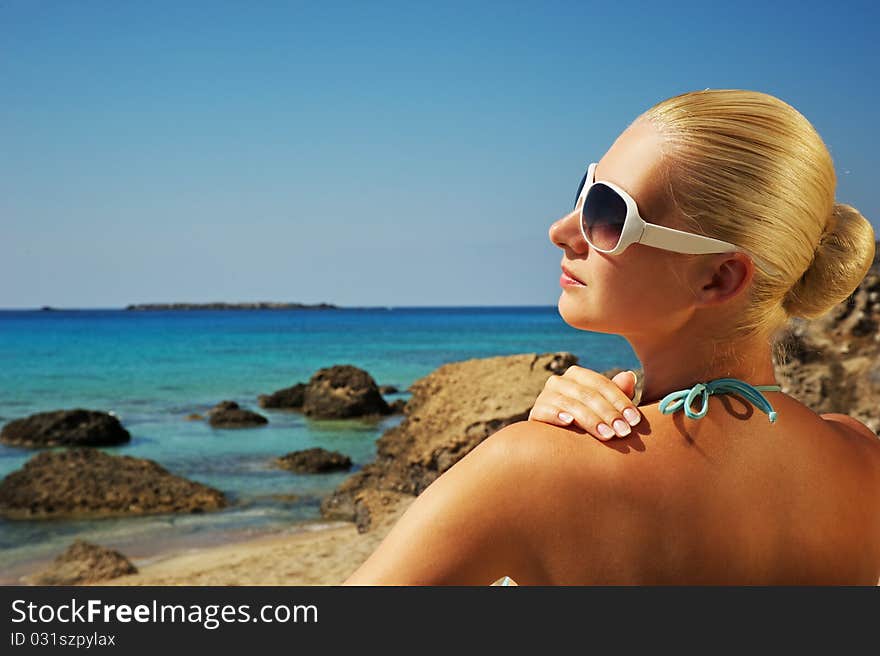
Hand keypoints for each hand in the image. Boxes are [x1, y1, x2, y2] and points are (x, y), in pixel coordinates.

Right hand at [527, 366, 641, 440]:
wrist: (555, 442)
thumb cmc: (588, 423)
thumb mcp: (606, 410)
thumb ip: (617, 394)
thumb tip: (629, 376)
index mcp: (578, 375)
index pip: (602, 384)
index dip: (620, 401)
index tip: (635, 420)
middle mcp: (559, 381)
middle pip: (588, 394)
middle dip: (609, 414)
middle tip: (624, 432)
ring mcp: (545, 396)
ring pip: (571, 404)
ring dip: (591, 420)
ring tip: (608, 436)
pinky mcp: (536, 412)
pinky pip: (547, 411)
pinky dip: (557, 415)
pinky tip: (570, 423)